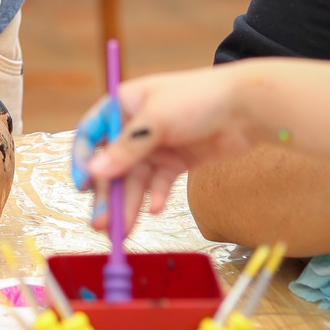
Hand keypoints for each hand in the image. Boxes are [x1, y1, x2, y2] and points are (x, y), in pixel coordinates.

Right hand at [73, 66, 263, 230]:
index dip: (83, 159)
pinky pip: (159, 183)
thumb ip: (125, 149)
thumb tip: (94, 172)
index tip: (82, 186)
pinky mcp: (177, 160)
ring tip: (124, 230)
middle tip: (101, 223)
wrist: (247, 107)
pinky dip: (155, 196)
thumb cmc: (199, 98)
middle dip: (107, 193)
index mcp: (123, 104)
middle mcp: (136, 125)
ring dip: (129, 203)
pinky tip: (155, 209)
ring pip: (136, 179)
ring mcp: (158, 144)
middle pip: (113, 163)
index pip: (92, 133)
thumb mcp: (156, 121)